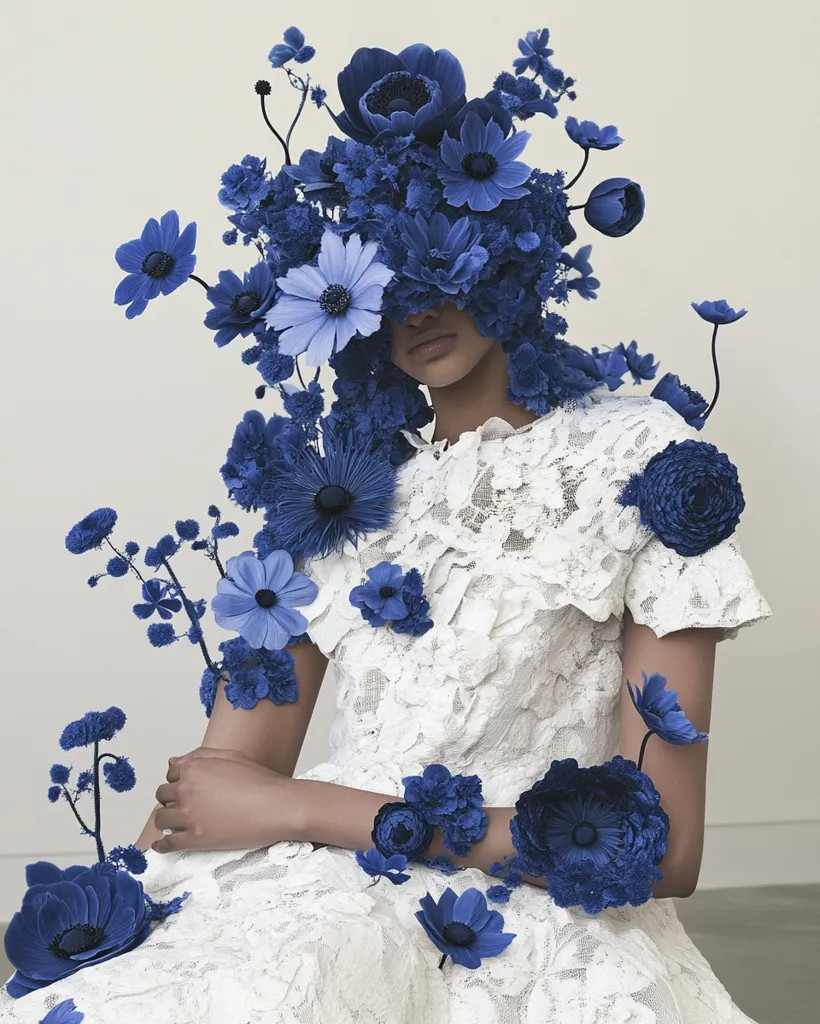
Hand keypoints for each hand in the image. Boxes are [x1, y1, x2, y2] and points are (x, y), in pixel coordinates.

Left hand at [152, 747, 305, 853]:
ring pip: (162, 819)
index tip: (184, 790)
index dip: (178, 782)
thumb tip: (174, 762)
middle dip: (171, 800)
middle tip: (184, 806)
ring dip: (166, 821)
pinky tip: (162, 845)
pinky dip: (162, 845)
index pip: (171, 775)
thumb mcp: (231, 757)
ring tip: (176, 824)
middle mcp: (186, 789)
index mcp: (194, 767)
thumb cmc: (260, 781)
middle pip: (163, 796)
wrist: (278, 806)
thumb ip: (200, 756)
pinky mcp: (196, 838)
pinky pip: (169, 843)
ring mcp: (189, 815)